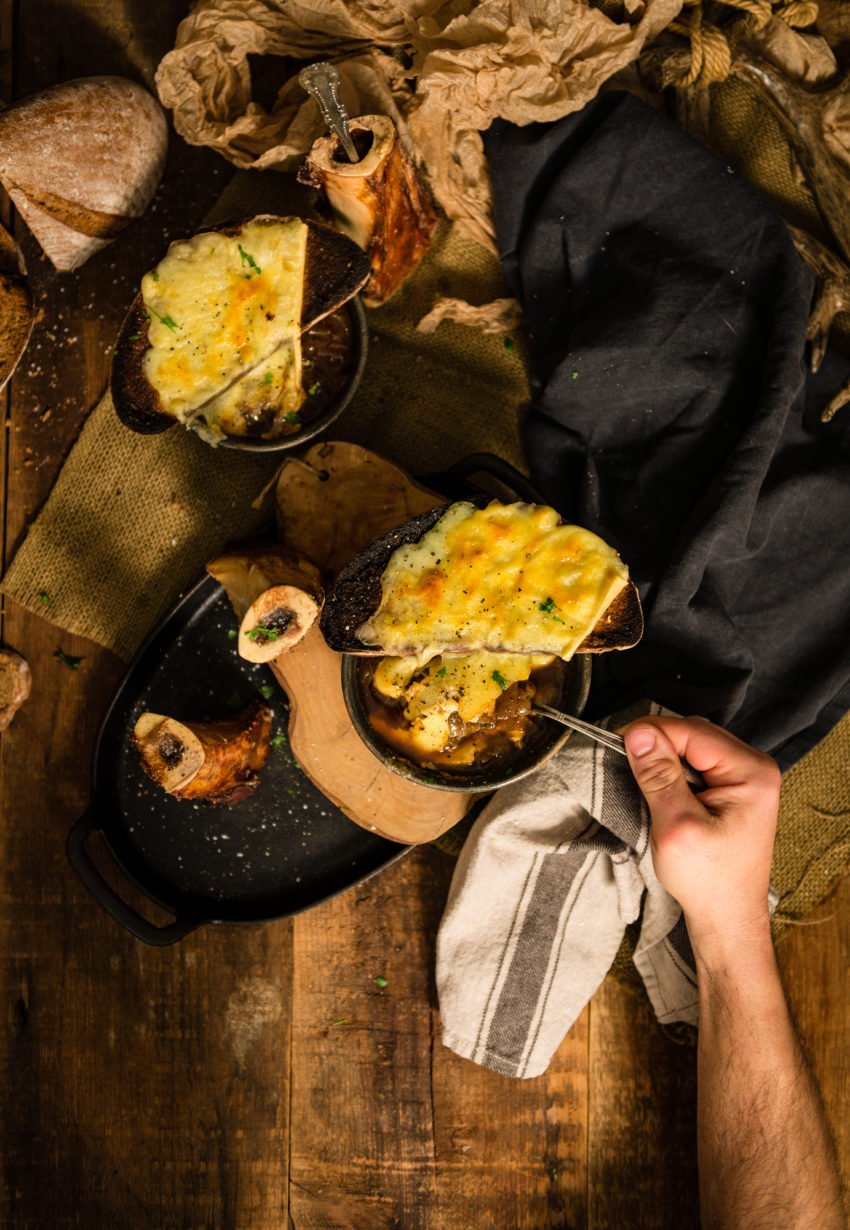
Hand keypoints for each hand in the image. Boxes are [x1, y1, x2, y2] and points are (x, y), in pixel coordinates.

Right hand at [622, 717, 779, 951]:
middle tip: (623, 758)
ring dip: (664, 756)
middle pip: (695, 733)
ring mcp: (746, 778)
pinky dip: (673, 769)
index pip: (693, 732)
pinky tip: (657, 784)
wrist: (727, 918)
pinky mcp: (733, 789)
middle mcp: (754, 768)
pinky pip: (697, 763)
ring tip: (638, 774)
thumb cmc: (707, 881)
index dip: (652, 732)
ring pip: (693, 746)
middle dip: (658, 742)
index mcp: (751, 773)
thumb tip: (639, 732)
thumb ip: (659, 776)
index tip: (616, 742)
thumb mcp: (676, 826)